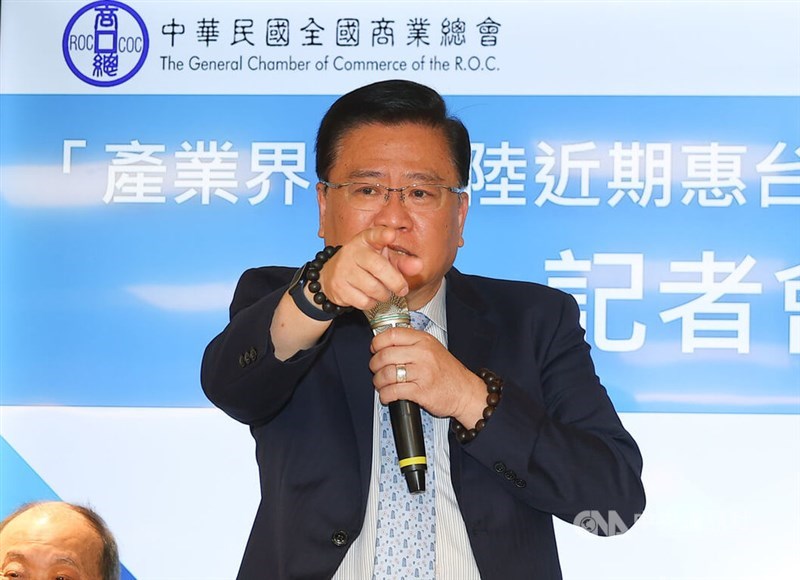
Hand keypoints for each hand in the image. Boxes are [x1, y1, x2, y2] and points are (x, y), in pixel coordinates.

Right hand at [319, 227, 423, 310]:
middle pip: (379, 268)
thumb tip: (419, 265)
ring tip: (382, 291)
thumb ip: (402, 262)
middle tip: (402, 289)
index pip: (374, 234)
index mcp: (365, 240)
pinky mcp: (339, 287)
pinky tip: (368, 296)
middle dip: (396, 282)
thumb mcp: (382, 258)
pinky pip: (364, 301)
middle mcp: (352, 252)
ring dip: (383, 294)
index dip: (383, 234)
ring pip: (374, 288)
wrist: (330, 276)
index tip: (392, 234)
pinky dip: (371, 303)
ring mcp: (343, 270)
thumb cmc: (363, 265)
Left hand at [369, 327, 485, 424]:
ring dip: (378, 381)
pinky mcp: (421, 391)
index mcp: (424, 340)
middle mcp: (423, 354)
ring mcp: (422, 373)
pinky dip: (385, 395)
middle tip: (376, 369)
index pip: (392, 334)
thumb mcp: (433, 348)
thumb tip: (386, 343)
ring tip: (381, 384)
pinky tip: (387, 396)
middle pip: (385, 355)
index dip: (377, 342)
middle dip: (375, 364)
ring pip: (387, 374)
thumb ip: (412, 344)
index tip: (374, 349)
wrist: (466, 392)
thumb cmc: (448, 372)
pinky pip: (393, 391)